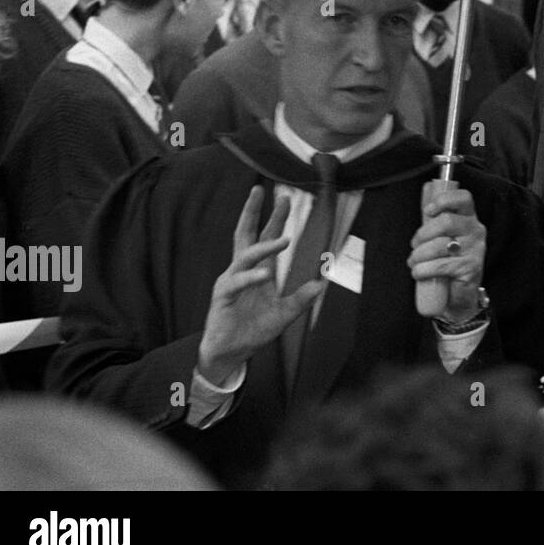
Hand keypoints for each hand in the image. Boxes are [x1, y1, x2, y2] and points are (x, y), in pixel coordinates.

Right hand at [197, 186, 323, 384]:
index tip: (284, 198)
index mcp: (258, 272)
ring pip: (245, 256)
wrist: (231, 354)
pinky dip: (250, 277)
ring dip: (264, 246)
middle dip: (253, 212)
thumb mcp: (284, 315)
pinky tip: (263, 274)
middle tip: (261, 191)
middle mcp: (242, 271)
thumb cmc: (253, 331)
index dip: (275, 219)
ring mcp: (231, 282)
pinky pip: (236, 283)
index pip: (265, 238)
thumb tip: (321, 284)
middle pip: (246, 235)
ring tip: (284, 239)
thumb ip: (300, 300)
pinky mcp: (222, 297)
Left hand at [407, 184, 485, 323]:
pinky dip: (423, 270)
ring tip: (414, 262)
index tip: (428, 210)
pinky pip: (440, 265)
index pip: (464, 198)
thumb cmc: (448, 261)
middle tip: (414, 245)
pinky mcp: (470, 269)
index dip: (444, 200)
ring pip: (440, 245)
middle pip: (447, 221)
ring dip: (419, 255)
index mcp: (469, 218)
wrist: (461, 295)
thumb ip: (436, 222)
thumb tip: (423, 204)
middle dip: (423, 233)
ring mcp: (475, 250)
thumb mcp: (444, 238)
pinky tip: (418, 273)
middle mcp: (476, 231)